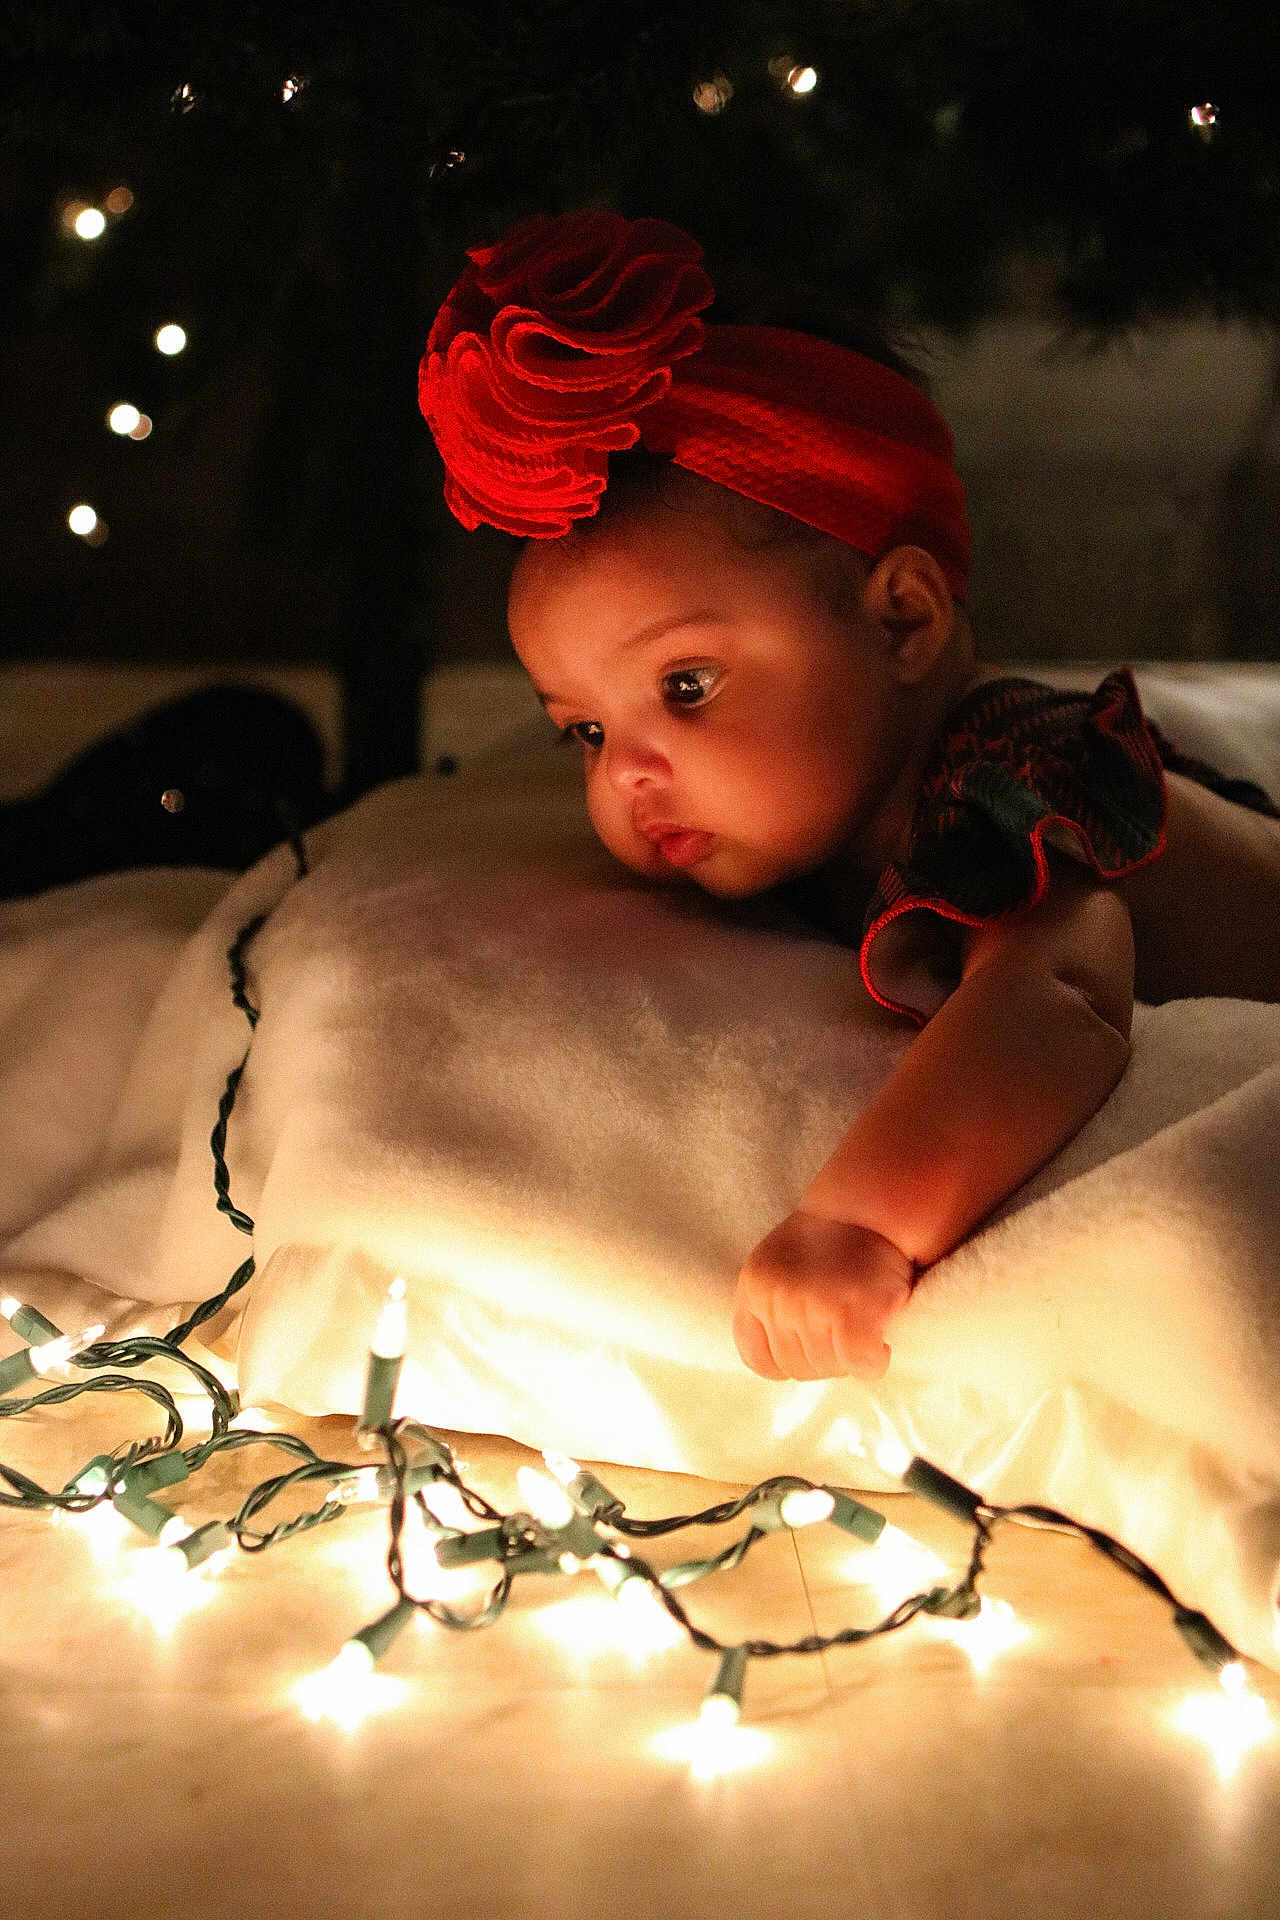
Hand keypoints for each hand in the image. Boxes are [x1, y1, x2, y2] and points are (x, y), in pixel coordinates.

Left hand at [732, 1208, 915, 1380]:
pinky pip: (861, 1366)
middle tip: (847, 1330)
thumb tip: (782, 1363)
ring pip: (829, 1369)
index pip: (760, 1359)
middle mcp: (777, 1299)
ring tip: (864, 1325)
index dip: (787, 1361)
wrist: (874, 1208)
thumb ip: (774, 1306)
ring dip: (851, 1358)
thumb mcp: (781, 1266)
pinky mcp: (852, 1317)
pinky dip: (875, 1361)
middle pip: (797, 1369)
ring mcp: (813, 1308)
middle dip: (826, 1358)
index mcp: (755, 1286)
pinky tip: (881, 1340)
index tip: (811, 1348)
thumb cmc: (832, 1239)